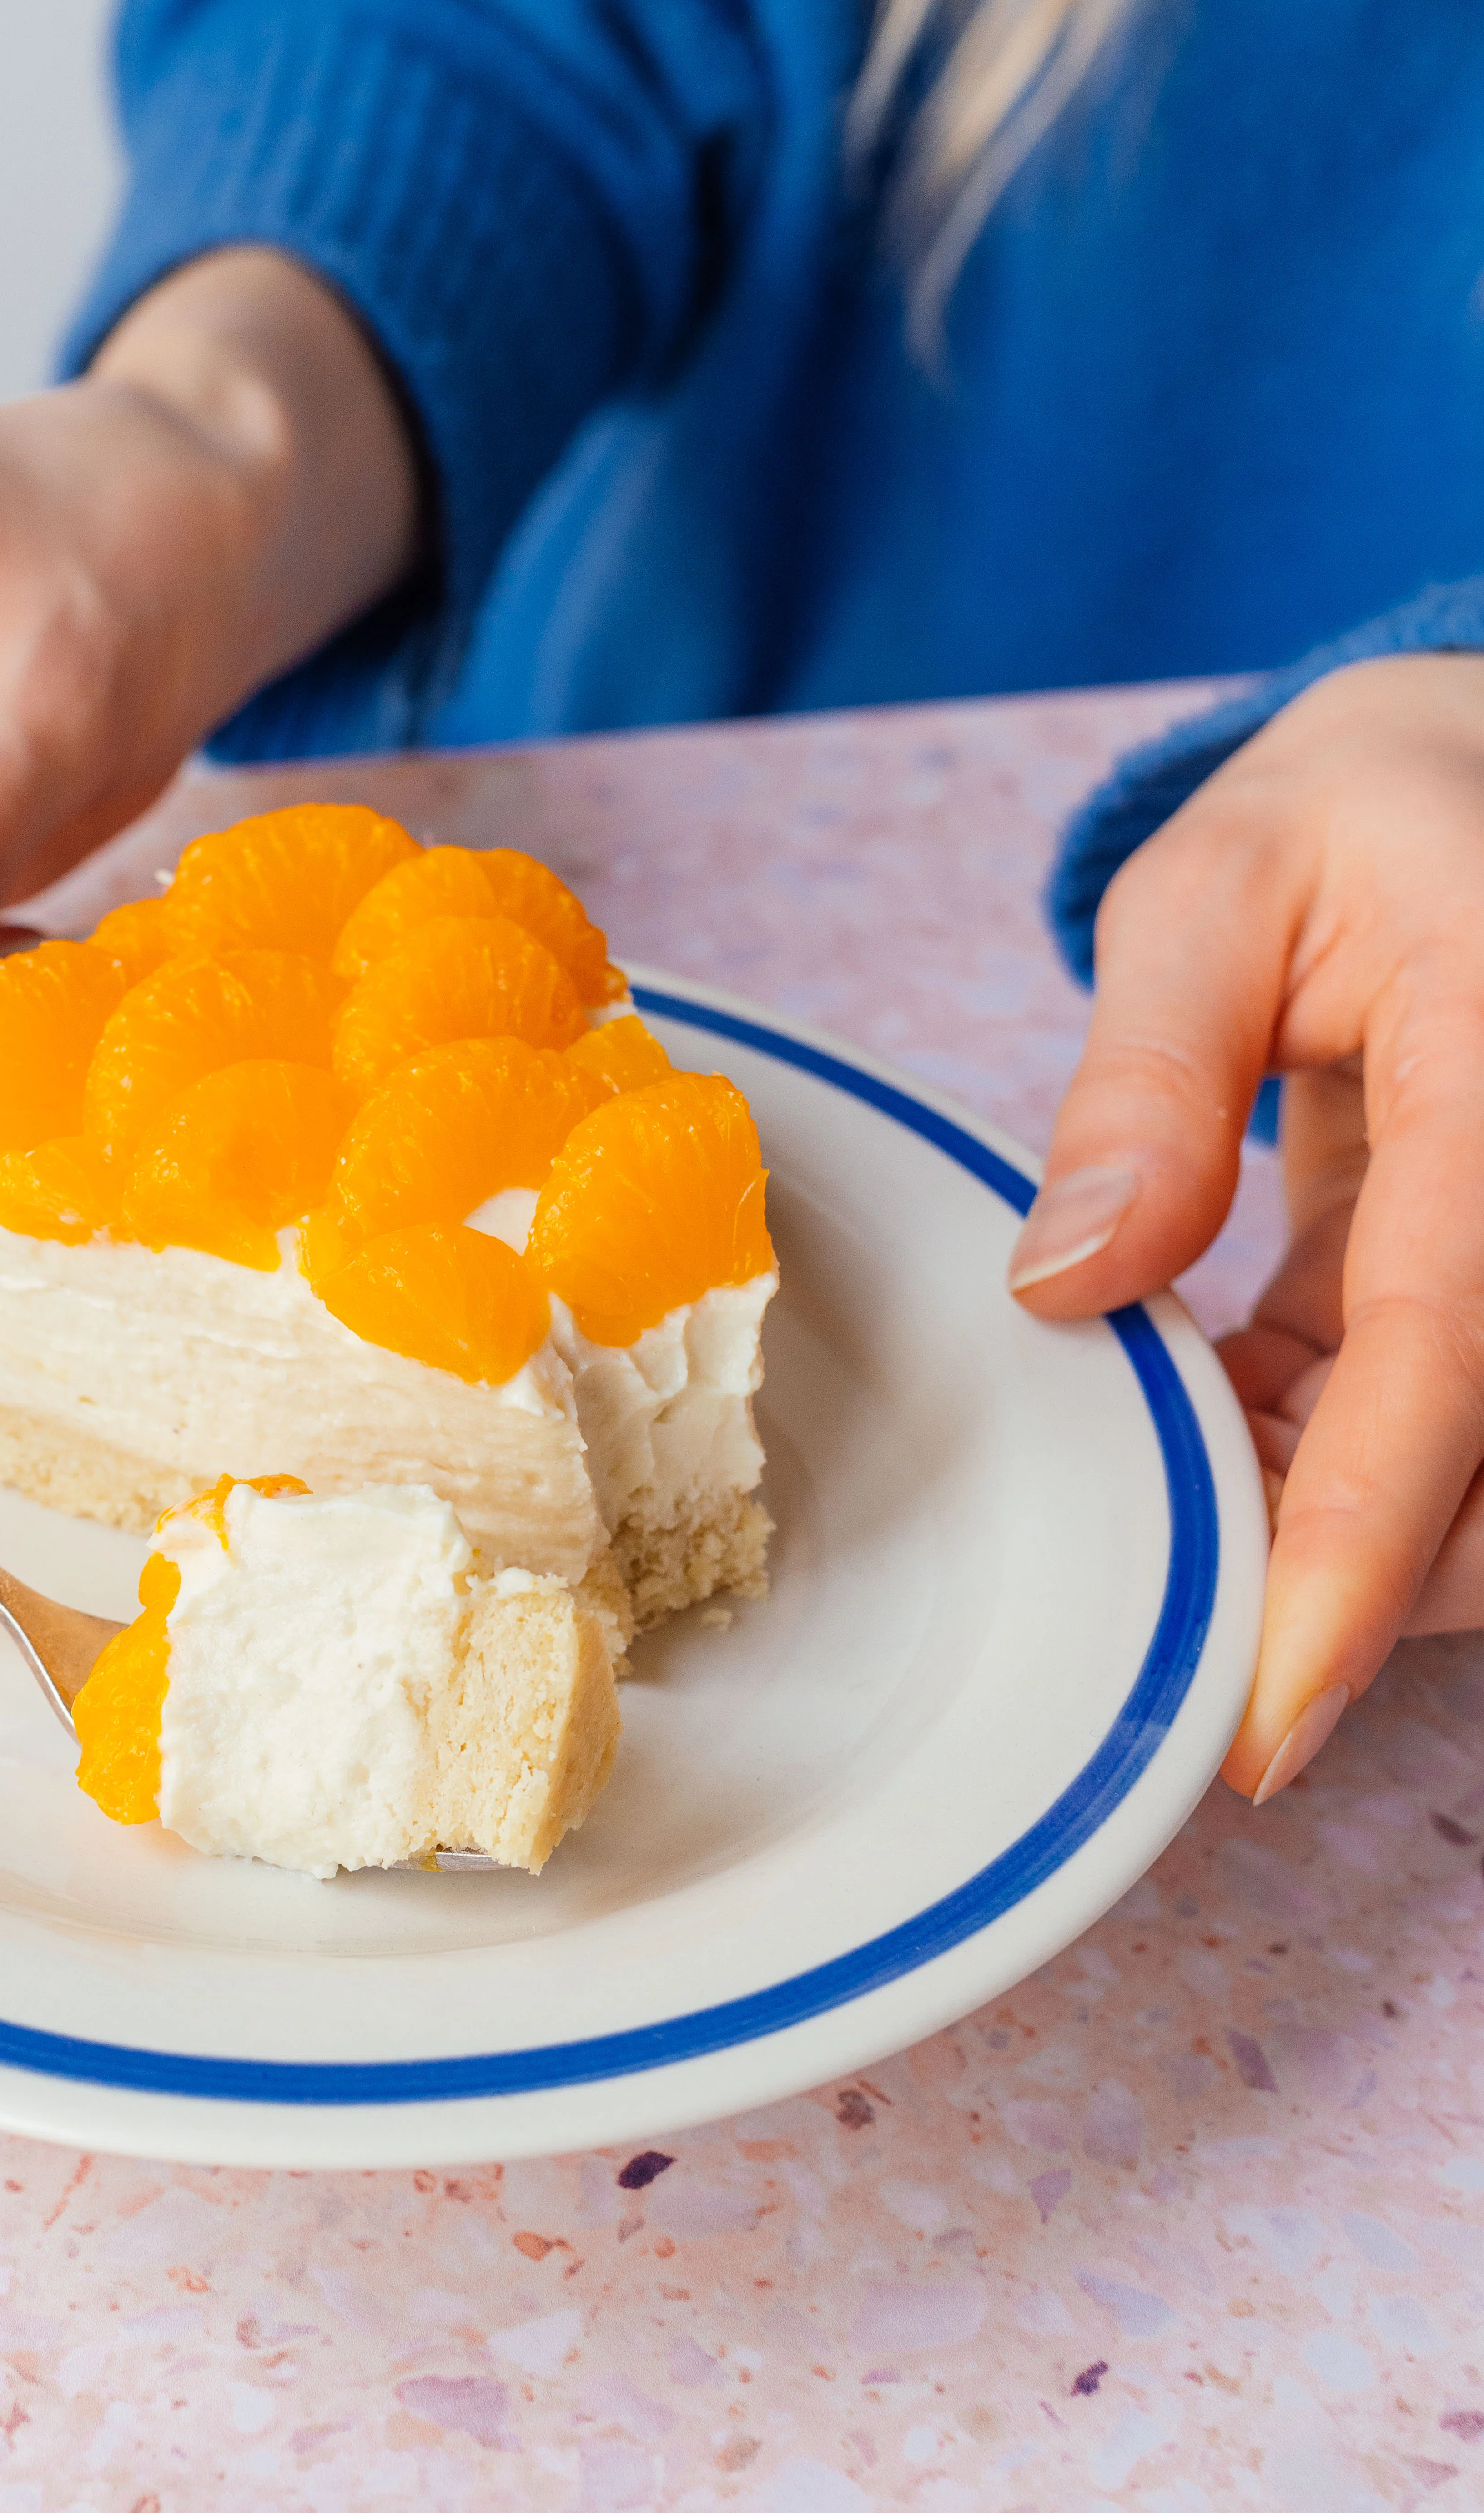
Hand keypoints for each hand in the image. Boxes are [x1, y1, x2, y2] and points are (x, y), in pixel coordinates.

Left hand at [1006, 650, 1483, 1799]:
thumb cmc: (1375, 810)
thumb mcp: (1231, 880)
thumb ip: (1149, 1075)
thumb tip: (1067, 1284)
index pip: (1451, 1355)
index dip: (1365, 1544)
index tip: (1275, 1702)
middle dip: (1353, 1574)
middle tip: (1184, 1597)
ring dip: (1347, 1525)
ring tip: (1204, 1452)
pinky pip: (1462, 1427)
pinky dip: (1350, 1462)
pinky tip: (1249, 1400)